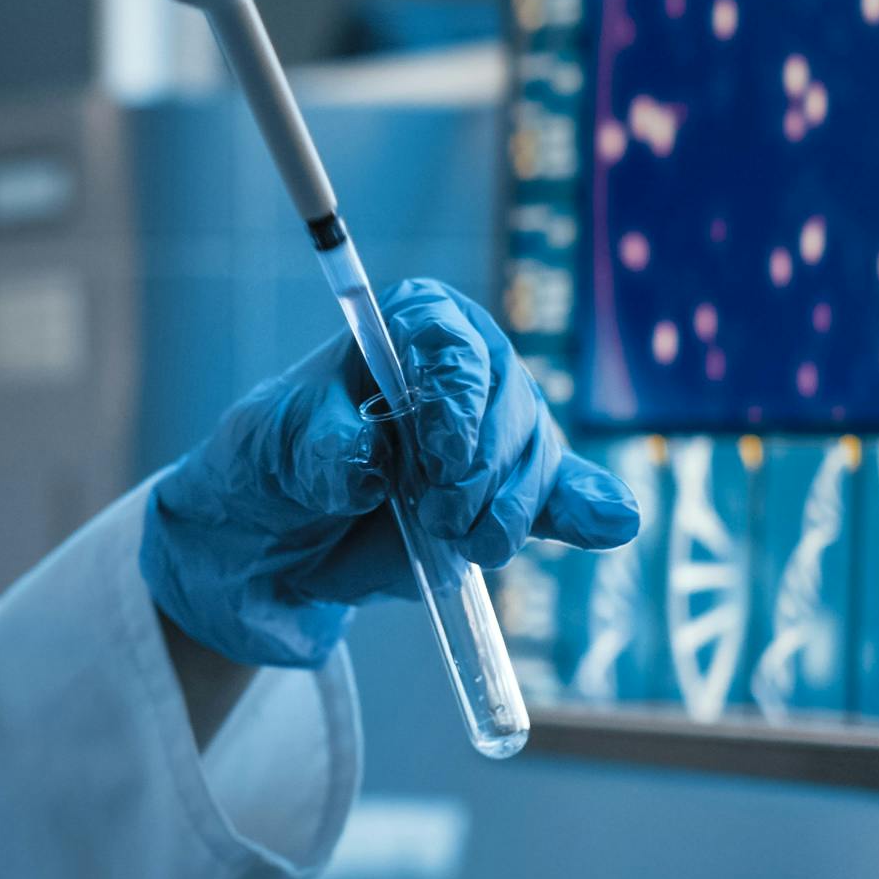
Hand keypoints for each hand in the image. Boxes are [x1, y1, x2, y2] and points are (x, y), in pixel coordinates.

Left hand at [141, 281, 639, 673]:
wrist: (268, 547)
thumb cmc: (268, 467)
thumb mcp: (273, 448)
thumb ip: (322, 451)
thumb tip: (370, 467)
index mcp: (406, 330)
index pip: (453, 344)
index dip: (458, 396)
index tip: (443, 453)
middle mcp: (464, 374)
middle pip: (509, 403)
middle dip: (483, 467)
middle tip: (443, 516)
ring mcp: (493, 440)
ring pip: (536, 461)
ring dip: (510, 510)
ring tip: (466, 546)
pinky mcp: (509, 501)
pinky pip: (563, 501)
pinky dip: (586, 512)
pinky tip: (609, 523)